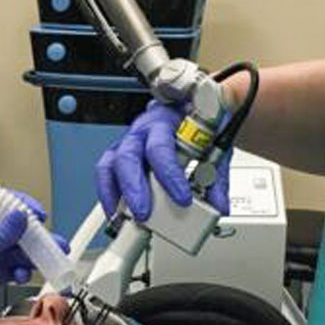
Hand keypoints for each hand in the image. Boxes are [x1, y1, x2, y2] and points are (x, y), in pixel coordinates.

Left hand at [0, 191, 64, 324]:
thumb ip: (0, 235)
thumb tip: (20, 216)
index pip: (5, 204)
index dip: (24, 207)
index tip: (40, 215)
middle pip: (20, 229)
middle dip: (37, 237)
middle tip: (53, 243)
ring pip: (22, 250)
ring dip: (33, 256)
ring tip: (44, 262)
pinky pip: (18, 267)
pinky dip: (23, 271)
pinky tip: (20, 275)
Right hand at [95, 103, 229, 221]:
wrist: (194, 105)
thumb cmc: (199, 122)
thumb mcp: (214, 143)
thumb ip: (216, 175)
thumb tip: (219, 206)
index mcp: (165, 121)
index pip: (161, 147)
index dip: (170, 175)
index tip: (183, 198)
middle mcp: (142, 130)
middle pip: (128, 156)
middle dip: (134, 188)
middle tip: (144, 214)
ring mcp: (128, 142)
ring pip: (111, 165)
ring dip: (116, 194)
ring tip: (125, 219)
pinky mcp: (119, 155)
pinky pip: (106, 174)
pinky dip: (109, 195)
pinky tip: (116, 214)